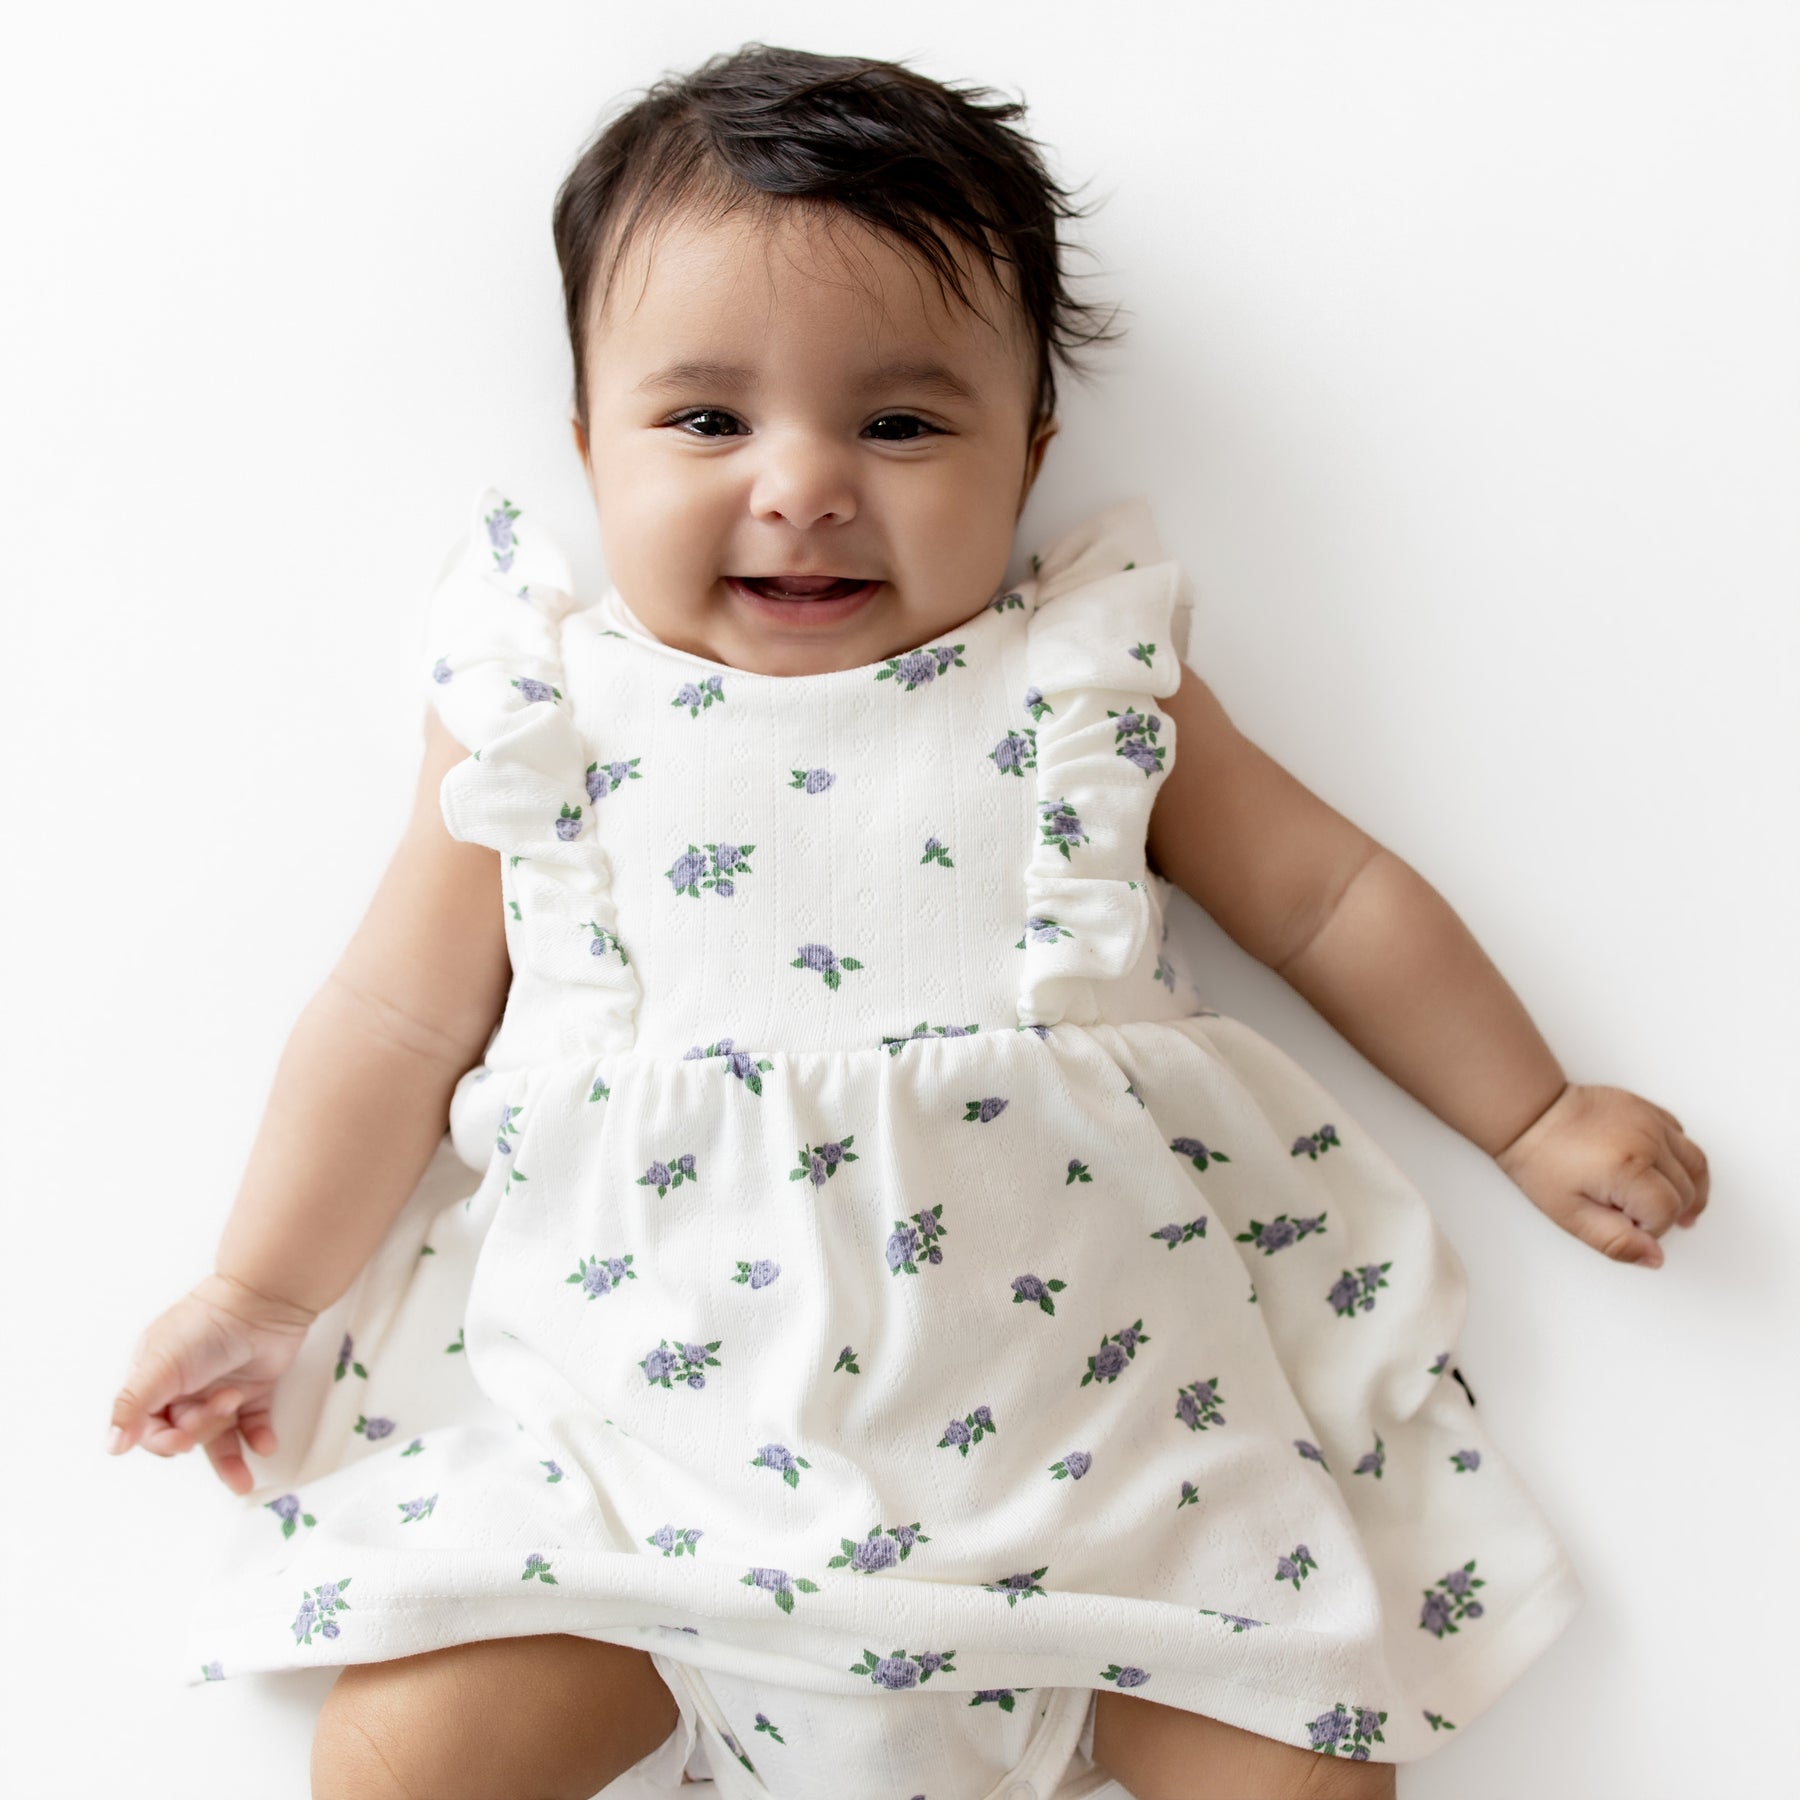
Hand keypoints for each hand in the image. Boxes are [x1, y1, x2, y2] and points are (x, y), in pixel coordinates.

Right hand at [104, 1272, 317, 1493]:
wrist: (265, 1301)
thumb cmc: (207, 1326)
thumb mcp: (161, 1364)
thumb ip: (133, 1405)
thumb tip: (112, 1445)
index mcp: (154, 1379)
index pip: (149, 1428)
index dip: (164, 1440)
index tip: (180, 1438)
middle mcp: (184, 1388)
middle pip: (184, 1434)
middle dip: (203, 1429)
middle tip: (223, 1404)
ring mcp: (218, 1390)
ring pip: (217, 1438)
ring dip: (230, 1454)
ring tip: (246, 1466)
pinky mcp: (253, 1390)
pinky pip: (252, 1425)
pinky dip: (258, 1438)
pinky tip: (265, 1447)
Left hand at [1494, 1082, 1708, 1268]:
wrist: (1531, 1116)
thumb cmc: (1543, 1163)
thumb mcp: (1571, 1215)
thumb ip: (1616, 1241)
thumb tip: (1655, 1258)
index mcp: (1628, 1169)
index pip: (1666, 1213)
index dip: (1651, 1229)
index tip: (1627, 1227)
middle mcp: (1647, 1141)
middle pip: (1685, 1191)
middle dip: (1667, 1212)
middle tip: (1638, 1217)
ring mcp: (1650, 1121)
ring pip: (1695, 1164)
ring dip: (1689, 1189)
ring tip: (1675, 1208)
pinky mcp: (1647, 1108)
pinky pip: (1682, 1138)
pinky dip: (1681, 1160)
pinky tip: (1666, 1174)